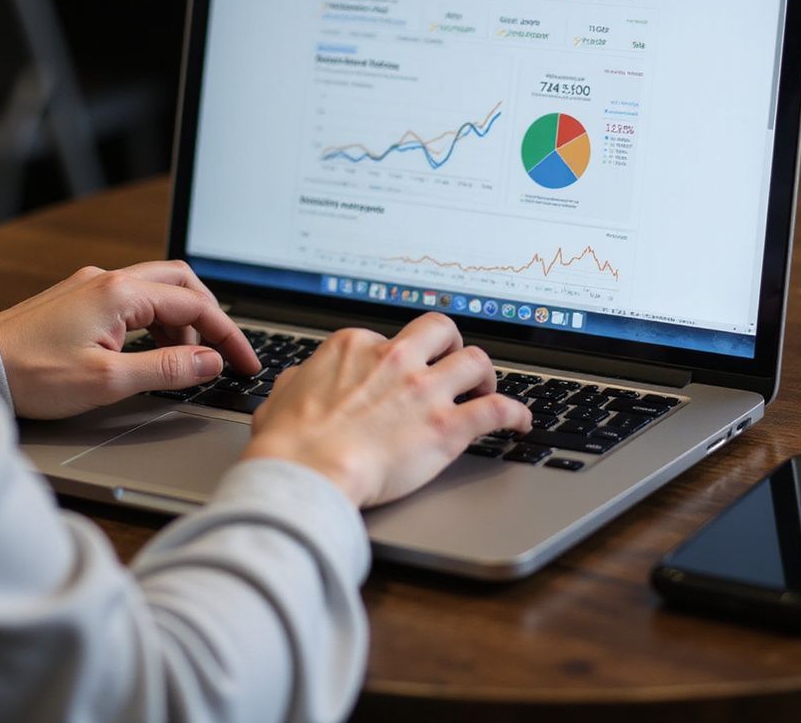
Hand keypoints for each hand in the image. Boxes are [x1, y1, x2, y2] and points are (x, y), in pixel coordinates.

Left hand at [0, 261, 260, 418]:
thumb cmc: (33, 375)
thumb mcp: (108, 380)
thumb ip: (167, 369)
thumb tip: (211, 362)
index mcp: (122, 293)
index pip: (195, 306)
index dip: (228, 336)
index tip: (246, 363)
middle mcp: (111, 280)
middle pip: (183, 284)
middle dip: (211, 317)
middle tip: (225, 353)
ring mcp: (95, 285)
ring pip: (160, 290)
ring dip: (183, 321)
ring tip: (188, 362)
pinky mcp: (82, 297)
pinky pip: (136, 299)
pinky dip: (157, 322)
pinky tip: (154, 351)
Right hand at [241, 312, 531, 507]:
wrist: (308, 471)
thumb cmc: (291, 442)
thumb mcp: (279, 398)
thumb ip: (297, 382)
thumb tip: (297, 382)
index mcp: (356, 347)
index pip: (389, 337)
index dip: (398, 358)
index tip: (402, 374)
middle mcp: (395, 358)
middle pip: (442, 329)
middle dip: (452, 344)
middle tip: (452, 363)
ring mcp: (423, 390)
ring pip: (476, 360)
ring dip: (485, 375)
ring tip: (485, 389)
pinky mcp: (446, 426)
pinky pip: (497, 410)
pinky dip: (515, 414)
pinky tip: (520, 423)